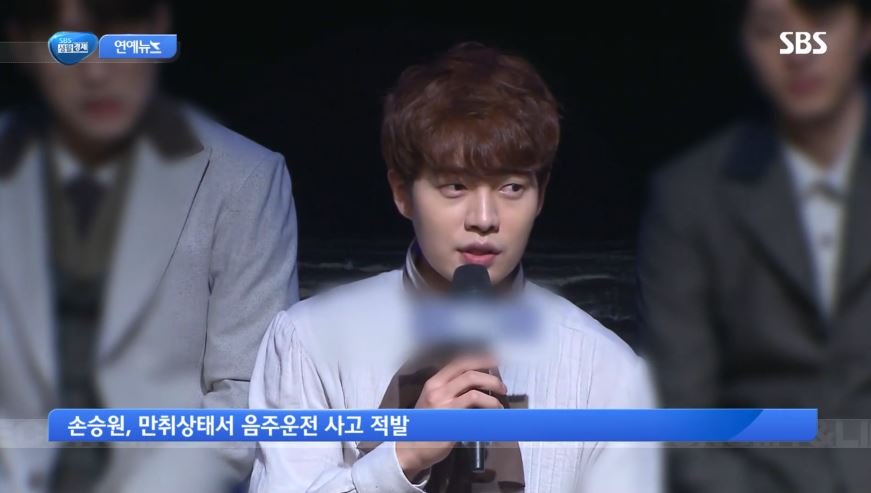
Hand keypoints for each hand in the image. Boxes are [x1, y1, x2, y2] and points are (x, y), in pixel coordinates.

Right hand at [395, 354, 505, 479]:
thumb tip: (478, 378)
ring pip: (475, 394)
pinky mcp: (451, 425)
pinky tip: (492, 418)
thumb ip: (450, 387)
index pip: (460, 363)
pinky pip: (474, 415)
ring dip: (492, 399)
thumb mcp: (432, 398)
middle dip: (491, 379)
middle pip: (470, 375)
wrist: (411, 448)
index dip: (480, 360)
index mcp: (434, 382)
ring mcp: (444, 408)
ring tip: (499, 405)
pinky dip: (487, 414)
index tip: (495, 360)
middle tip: (502, 388)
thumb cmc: (425, 423)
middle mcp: (438, 391)